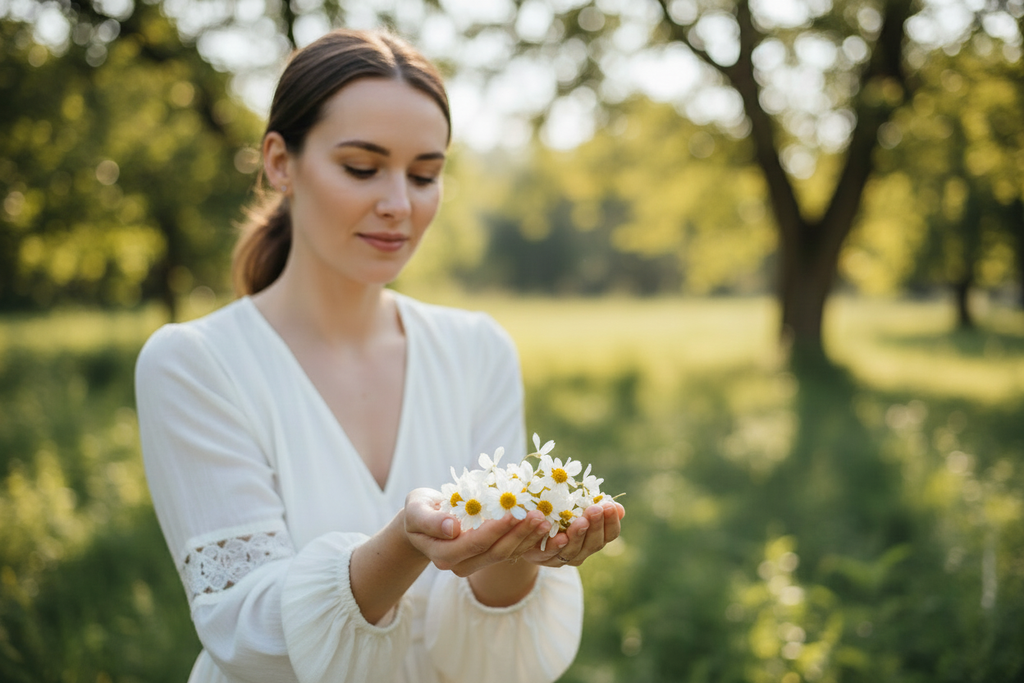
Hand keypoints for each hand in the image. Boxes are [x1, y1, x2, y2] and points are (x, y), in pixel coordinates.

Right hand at [403, 488, 554, 576]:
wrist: (421, 522)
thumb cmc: (418, 511)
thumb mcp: (416, 511)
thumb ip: (431, 521)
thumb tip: (452, 528)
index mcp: (443, 554)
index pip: (475, 543)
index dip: (496, 529)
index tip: (515, 512)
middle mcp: (460, 565)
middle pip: (495, 552)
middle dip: (519, 534)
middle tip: (539, 515)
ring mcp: (475, 563)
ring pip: (506, 554)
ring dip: (528, 538)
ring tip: (545, 520)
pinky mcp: (486, 557)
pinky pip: (510, 550)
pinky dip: (526, 539)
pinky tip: (541, 526)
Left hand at [521, 501, 624, 567]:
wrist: (526, 532)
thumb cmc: (556, 515)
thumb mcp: (575, 509)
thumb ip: (594, 508)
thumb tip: (618, 507)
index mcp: (592, 539)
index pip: (609, 535)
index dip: (612, 522)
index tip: (610, 505)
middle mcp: (580, 552)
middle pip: (594, 544)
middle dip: (596, 526)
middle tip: (595, 510)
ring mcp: (561, 558)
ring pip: (573, 551)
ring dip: (578, 536)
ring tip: (581, 521)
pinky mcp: (541, 558)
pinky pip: (549, 553)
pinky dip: (555, 545)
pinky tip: (560, 536)